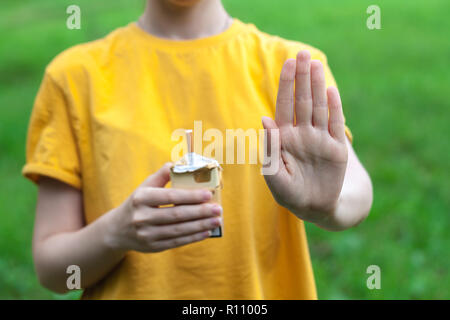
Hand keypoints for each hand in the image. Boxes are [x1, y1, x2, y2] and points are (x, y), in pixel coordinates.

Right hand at [104, 163, 222, 252]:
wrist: (118, 229)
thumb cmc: (138, 202)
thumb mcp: (145, 186)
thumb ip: (162, 175)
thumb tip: (180, 164)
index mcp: (142, 198)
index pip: (170, 197)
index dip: (190, 196)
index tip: (208, 194)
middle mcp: (142, 217)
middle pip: (176, 215)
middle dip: (200, 212)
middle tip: (218, 209)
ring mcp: (147, 234)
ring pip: (178, 230)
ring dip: (200, 225)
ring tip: (216, 220)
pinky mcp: (152, 247)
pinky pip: (176, 242)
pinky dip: (193, 237)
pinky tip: (206, 232)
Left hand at [262, 50, 347, 224]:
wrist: (315, 208)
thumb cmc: (289, 193)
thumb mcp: (273, 174)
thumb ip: (269, 147)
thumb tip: (264, 118)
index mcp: (284, 138)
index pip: (284, 106)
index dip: (286, 85)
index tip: (287, 63)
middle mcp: (302, 134)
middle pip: (302, 101)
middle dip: (301, 78)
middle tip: (302, 53)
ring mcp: (320, 139)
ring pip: (318, 107)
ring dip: (317, 86)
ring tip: (315, 64)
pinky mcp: (336, 149)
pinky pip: (335, 124)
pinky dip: (334, 108)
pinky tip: (331, 90)